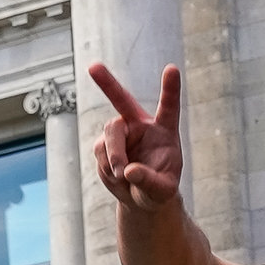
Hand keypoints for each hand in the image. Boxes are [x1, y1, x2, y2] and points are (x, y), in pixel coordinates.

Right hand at [88, 63, 182, 210]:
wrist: (141, 198)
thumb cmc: (158, 190)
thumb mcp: (161, 191)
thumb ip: (149, 181)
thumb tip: (128, 170)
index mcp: (164, 131)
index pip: (168, 107)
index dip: (170, 89)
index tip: (172, 68)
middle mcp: (141, 126)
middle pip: (122, 100)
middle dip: (107, 83)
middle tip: (92, 66)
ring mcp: (121, 134)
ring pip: (110, 133)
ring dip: (113, 154)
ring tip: (121, 175)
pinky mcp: (104, 145)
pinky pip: (100, 151)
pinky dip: (106, 167)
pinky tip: (117, 177)